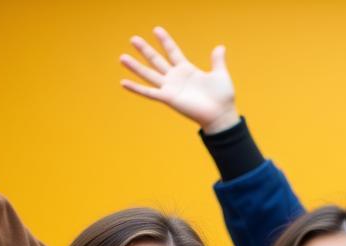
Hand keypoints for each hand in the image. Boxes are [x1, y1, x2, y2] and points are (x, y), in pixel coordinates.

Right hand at [119, 26, 239, 132]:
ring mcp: (170, 88)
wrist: (222, 115)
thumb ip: (217, 61)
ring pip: (149, 74)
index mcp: (187, 70)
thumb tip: (220, 47)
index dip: (165, 41)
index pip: (172, 51)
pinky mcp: (168, 98)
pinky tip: (123, 83)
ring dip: (135, 67)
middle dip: (145, 50)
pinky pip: (149, 92)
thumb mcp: (221, 75)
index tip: (156, 29)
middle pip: (157, 60)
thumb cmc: (223, 98)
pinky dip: (136, 88)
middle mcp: (176, 78)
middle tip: (133, 38)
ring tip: (122, 57)